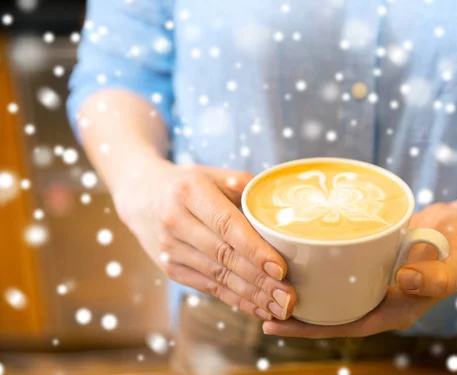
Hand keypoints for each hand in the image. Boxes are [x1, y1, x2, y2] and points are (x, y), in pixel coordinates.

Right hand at [113, 158, 295, 320]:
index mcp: (190, 193)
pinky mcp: (170, 268)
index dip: (255, 249)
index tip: (280, 268)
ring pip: (217, 276)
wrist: (141, 194)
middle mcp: (176, 222)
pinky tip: (258, 308)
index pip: (227, 225)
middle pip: (224, 256)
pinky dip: (235, 300)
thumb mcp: (213, 174)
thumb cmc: (187, 183)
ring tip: (279, 307)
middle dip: (259, 280)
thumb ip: (245, 186)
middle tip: (288, 296)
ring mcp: (170, 249)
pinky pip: (208, 288)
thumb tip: (281, 207)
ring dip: (251, 296)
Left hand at [262, 203, 456, 336]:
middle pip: (332, 310)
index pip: (347, 325)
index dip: (312, 328)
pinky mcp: (370, 258)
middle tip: (256, 304)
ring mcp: (373, 278)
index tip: (277, 324)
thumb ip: (438, 275)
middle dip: (296, 312)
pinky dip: (317, 264)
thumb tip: (404, 280)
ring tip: (265, 282)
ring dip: (302, 288)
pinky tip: (295, 254)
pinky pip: (339, 265)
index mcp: (396, 308)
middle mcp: (379, 296)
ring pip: (331, 289)